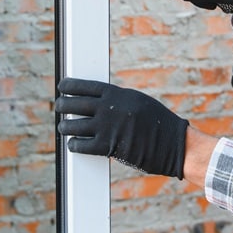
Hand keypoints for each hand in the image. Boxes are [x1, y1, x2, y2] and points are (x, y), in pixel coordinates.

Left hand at [55, 78, 187, 178]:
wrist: (174, 144)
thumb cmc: (159, 123)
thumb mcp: (138, 103)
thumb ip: (118, 101)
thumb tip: (99, 102)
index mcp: (118, 95)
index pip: (86, 86)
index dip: (70, 86)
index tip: (62, 86)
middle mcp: (110, 109)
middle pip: (75, 104)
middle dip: (62, 105)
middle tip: (58, 106)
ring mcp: (107, 128)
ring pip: (73, 125)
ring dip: (65, 127)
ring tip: (63, 127)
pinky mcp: (108, 147)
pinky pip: (82, 144)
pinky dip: (74, 144)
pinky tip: (73, 143)